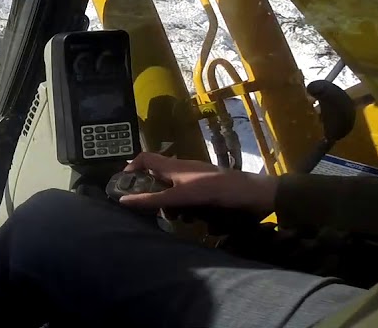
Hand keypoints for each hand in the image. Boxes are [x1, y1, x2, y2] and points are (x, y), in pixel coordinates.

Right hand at [118, 152, 276, 213]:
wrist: (254, 195)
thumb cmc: (216, 190)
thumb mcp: (182, 196)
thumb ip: (153, 199)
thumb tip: (123, 201)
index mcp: (174, 166)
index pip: (145, 158)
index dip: (131, 168)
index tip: (123, 185)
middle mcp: (183, 170)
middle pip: (159, 178)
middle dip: (154, 195)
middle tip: (156, 211)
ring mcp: (197, 179)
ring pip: (175, 191)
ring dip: (173, 205)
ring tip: (180, 218)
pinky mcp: (209, 190)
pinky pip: (190, 198)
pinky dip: (188, 208)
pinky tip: (197, 219)